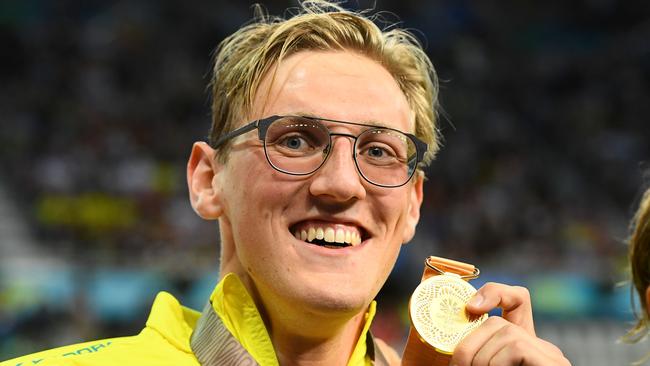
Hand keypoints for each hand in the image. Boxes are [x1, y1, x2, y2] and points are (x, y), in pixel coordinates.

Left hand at [450, 282, 570, 365]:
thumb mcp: (486, 362)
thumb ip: (478, 353)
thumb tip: (454, 348)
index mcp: (525, 349)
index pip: (518, 301)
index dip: (494, 293)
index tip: (470, 306)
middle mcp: (543, 348)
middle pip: (499, 323)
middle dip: (471, 345)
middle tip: (458, 365)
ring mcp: (552, 356)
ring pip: (505, 334)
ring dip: (480, 360)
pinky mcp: (554, 364)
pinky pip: (516, 347)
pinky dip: (497, 363)